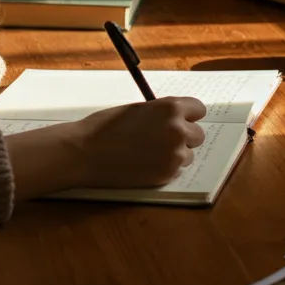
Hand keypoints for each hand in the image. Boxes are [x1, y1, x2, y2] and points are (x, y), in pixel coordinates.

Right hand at [4, 97, 206, 200]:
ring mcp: (174, 155)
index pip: (198, 109)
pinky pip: (175, 170)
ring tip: (147, 152)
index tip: (179, 119)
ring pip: (187, 154)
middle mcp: (178, 130)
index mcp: (170, 108)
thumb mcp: (137, 110)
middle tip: (160, 139)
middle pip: (198, 134)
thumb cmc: (105, 126)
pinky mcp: (166, 175)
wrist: (85, 152)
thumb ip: (160, 113)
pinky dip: (164, 168)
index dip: (187, 115)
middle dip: (183, 136)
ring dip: (174, 154)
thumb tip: (177, 119)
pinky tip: (143, 164)